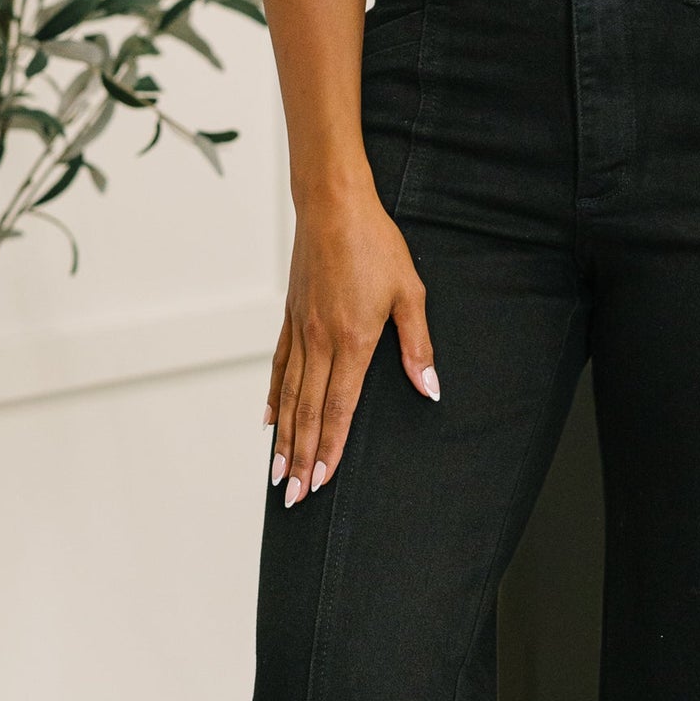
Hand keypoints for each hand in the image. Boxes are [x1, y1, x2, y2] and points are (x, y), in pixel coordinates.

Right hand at [265, 178, 436, 504]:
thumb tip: (429, 388)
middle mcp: (321, 342)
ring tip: (276, 472)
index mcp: (353, 341)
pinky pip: (280, 366)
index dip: (329, 448)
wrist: (333, 205)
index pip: (339, 408)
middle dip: (301, 458)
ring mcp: (301, 331)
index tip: (321, 481)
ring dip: (284, 438)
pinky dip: (274, 398)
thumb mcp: (409, 293)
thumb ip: (417, 346)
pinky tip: (270, 421)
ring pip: (289, 396)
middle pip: (309, 412)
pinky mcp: (291, 317)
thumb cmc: (376, 244)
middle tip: (293, 495)